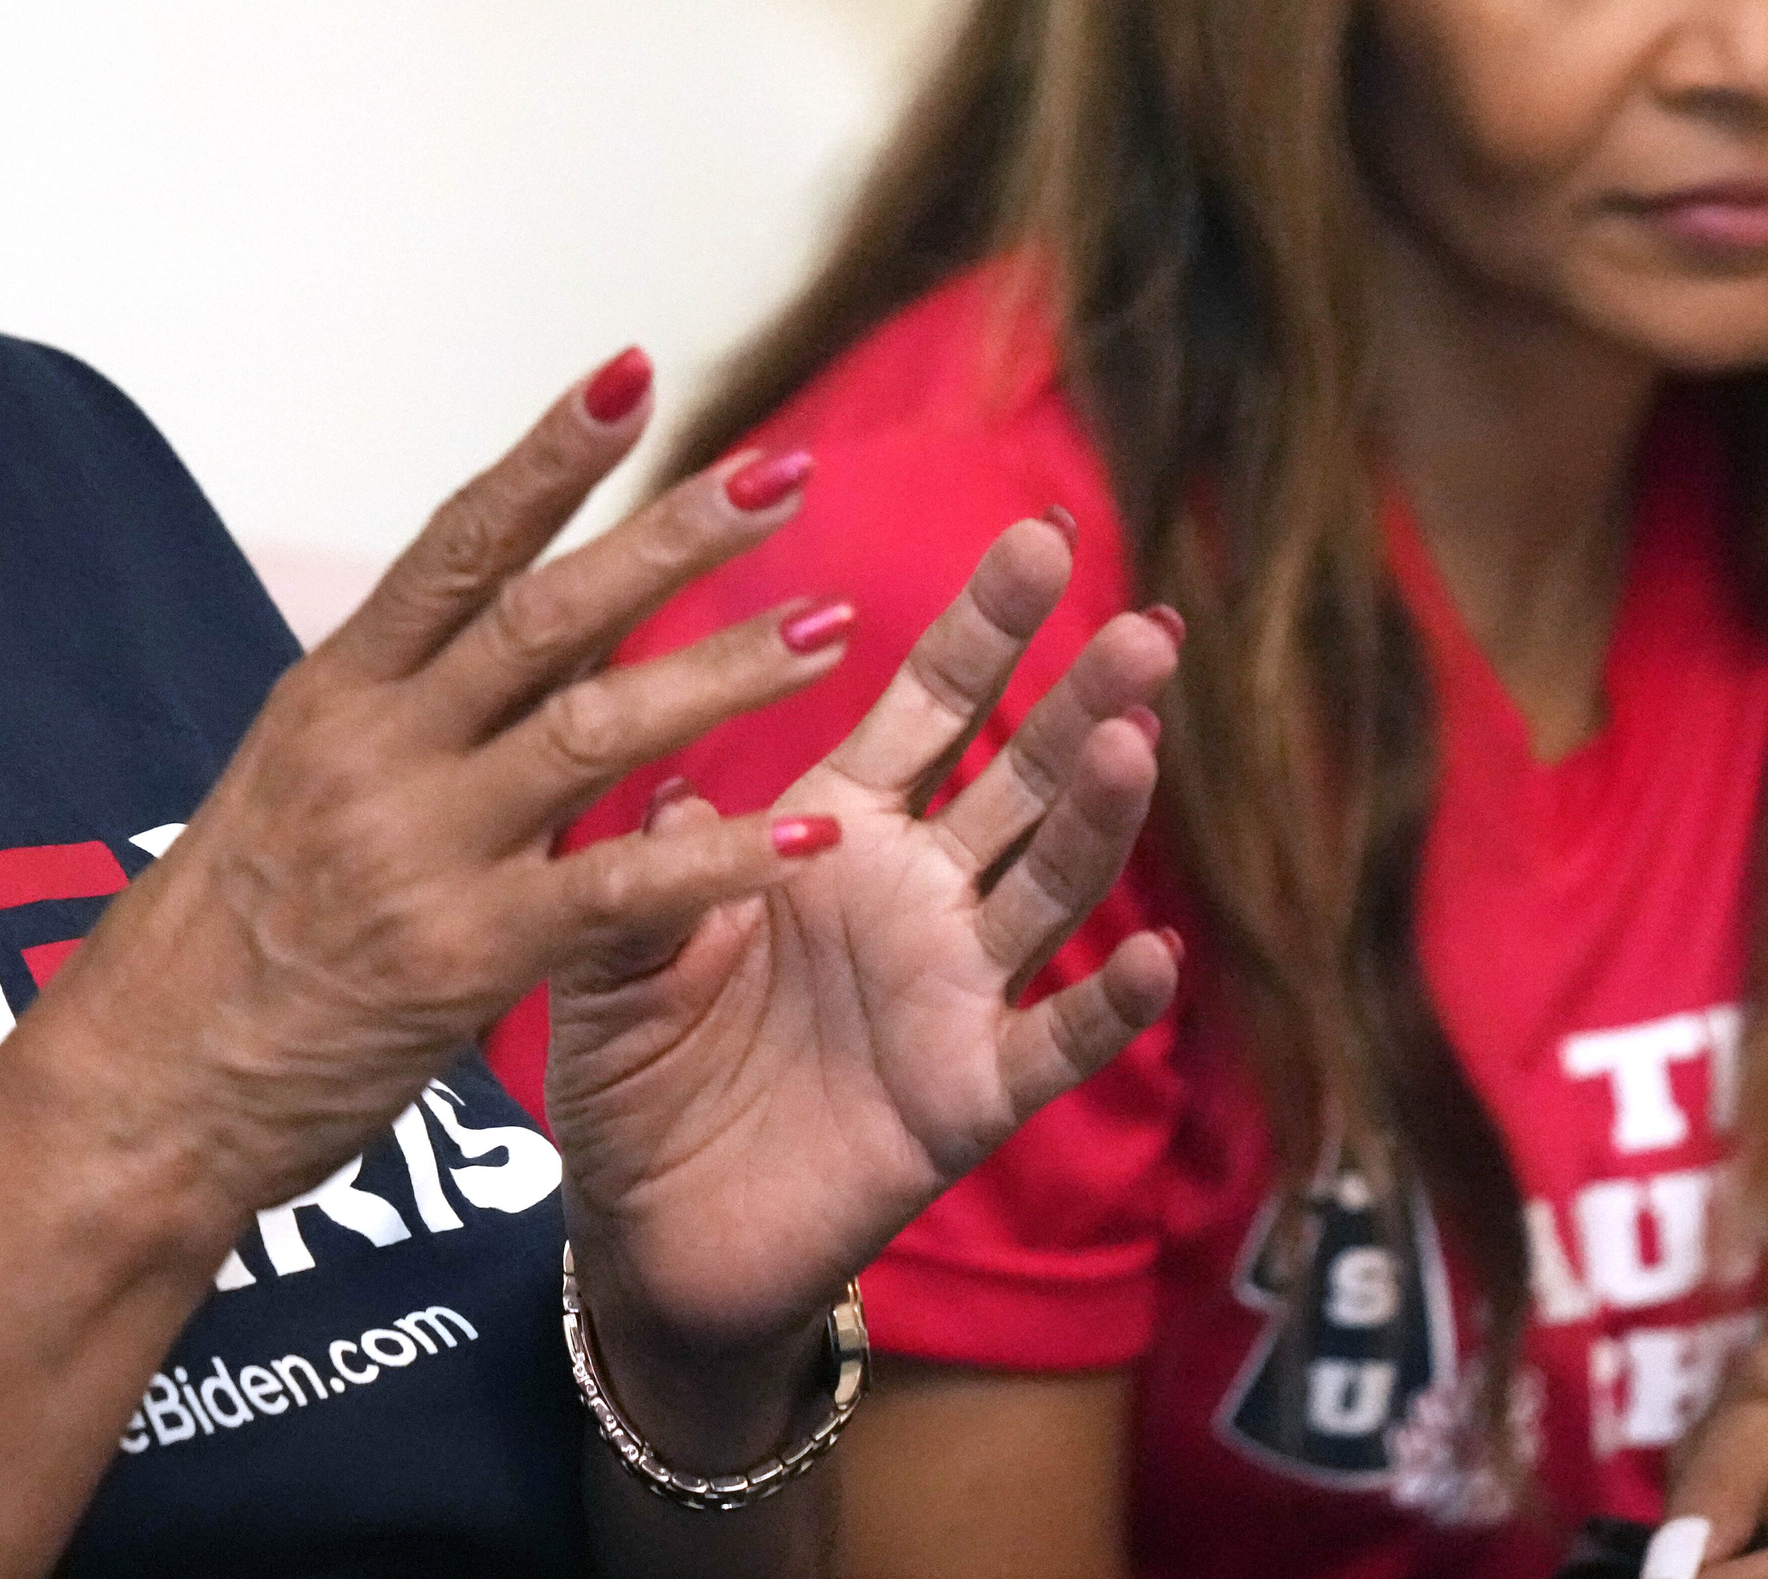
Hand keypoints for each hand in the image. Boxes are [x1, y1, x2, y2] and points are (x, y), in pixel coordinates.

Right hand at [35, 353, 872, 1238]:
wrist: (137, 1095)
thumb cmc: (224, 944)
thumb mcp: (296, 784)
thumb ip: (416, 707)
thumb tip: (540, 624)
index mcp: (335, 692)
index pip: (457, 542)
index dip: (549, 455)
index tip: (633, 373)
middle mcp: (377, 750)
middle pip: (544, 611)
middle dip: (671, 535)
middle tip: (785, 474)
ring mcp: (419, 849)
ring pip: (594, 729)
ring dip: (722, 672)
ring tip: (829, 625)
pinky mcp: (461, 960)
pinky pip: (614, 893)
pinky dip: (715, 860)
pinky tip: (804, 837)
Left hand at [542, 515, 1179, 1440]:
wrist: (649, 1235)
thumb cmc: (637, 1070)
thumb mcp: (609, 949)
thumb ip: (642, 866)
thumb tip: (662, 781)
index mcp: (832, 829)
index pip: (930, 705)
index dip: (986, 626)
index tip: (1039, 532)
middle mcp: (914, 895)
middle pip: (1020, 776)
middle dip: (1082, 697)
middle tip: (1146, 621)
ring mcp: (952, 992)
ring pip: (1051, 885)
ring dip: (1100, 817)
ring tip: (1136, 736)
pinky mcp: (964, 1096)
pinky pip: (1051, 1044)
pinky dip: (1106, 1004)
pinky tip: (1157, 953)